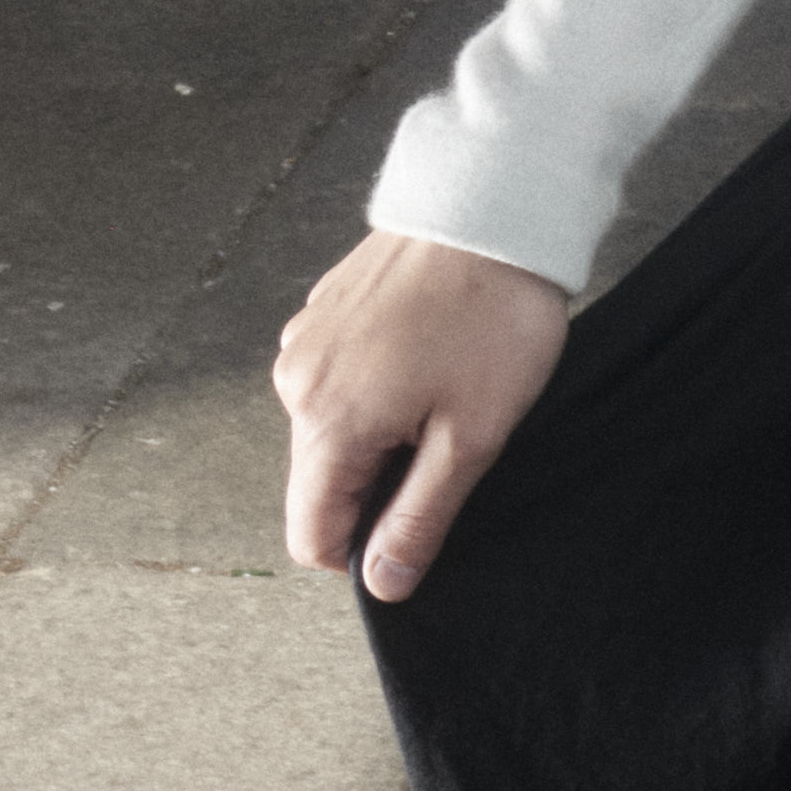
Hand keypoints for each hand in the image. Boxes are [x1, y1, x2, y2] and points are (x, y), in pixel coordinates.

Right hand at [273, 227, 573, 601]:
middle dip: (379, 483)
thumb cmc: (493, 318)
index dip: (361, 552)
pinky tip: (430, 354)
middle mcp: (296, 380)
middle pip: (320, 480)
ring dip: (381, 431)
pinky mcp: (324, 310)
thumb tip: (383, 580)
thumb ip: (420, 517)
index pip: (309, 534)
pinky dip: (378, 385)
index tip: (416, 525)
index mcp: (326, 421)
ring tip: (445, 388)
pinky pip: (338, 378)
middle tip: (450, 440)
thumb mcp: (471, 437)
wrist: (494, 209)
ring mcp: (305, 339)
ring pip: (331, 428)